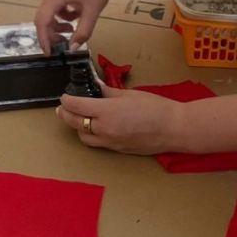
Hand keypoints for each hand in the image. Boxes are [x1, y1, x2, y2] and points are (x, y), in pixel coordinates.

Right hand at [34, 0, 114, 52]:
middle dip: (51, 34)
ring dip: (58, 26)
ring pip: (49, 14)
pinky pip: (56, 8)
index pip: (42, 22)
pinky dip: (63, 17)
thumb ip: (83, 32)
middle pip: (43, 19)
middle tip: (63, 43)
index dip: (44, 39)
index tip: (49, 53)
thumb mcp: (92, 12)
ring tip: (72, 30)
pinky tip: (76, 16)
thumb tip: (73, 48)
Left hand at [56, 86, 180, 154]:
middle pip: (75, 124)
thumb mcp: (130, 94)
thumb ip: (109, 92)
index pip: (77, 106)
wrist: (173, 129)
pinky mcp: (118, 150)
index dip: (67, 100)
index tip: (64, 96)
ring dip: (77, 127)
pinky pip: (98, 144)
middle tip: (62, 108)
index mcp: (107, 112)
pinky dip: (91, 135)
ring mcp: (111, 143)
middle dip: (66, 115)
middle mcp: (105, 129)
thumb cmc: (155, 107)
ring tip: (78, 118)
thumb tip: (97, 87)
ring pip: (84, 137)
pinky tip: (95, 127)